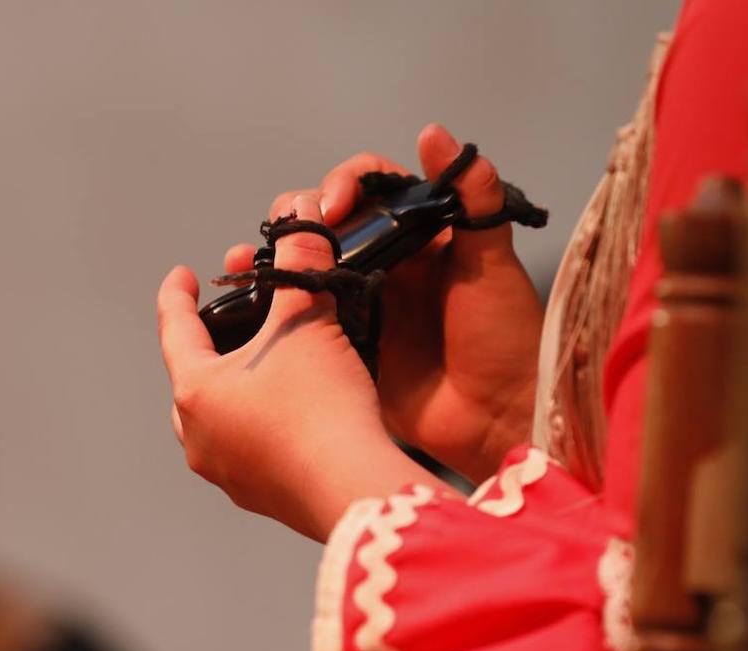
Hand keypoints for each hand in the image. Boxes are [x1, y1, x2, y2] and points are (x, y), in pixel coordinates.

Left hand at [159, 195, 439, 541]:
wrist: (353, 488)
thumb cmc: (322, 408)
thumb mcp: (308, 322)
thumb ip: (301, 264)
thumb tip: (300, 217)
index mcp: (196, 392)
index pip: (175, 330)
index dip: (176, 295)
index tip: (182, 274)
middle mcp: (199, 437)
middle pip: (190, 381)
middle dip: (205, 351)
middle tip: (226, 329)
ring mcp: (226, 473)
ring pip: (216, 421)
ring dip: (233, 393)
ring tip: (260, 372)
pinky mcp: (260, 496)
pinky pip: (247, 451)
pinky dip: (260, 427)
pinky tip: (289, 417)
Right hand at [224, 124, 542, 481]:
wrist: (498, 418)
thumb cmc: (506, 339)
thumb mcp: (492, 263)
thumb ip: (472, 200)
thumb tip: (437, 134)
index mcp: (419, 237)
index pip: (370, 191)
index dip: (344, 185)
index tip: (332, 205)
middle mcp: (385, 266)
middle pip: (326, 224)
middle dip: (295, 218)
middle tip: (285, 232)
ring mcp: (360, 307)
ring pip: (304, 269)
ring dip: (269, 258)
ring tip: (241, 260)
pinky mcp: (342, 349)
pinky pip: (298, 322)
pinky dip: (268, 310)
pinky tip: (241, 302)